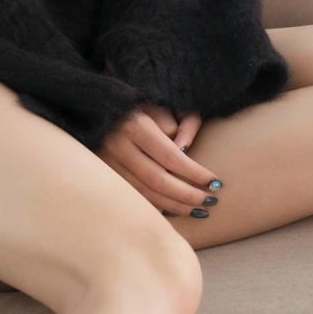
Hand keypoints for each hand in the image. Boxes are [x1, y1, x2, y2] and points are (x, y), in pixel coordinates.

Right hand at [96, 101, 218, 215]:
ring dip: (174, 206)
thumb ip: (182, 123)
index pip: (170, 157)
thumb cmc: (138, 103)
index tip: (215, 182)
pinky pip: (133, 197)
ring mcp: (106, 163)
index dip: (194, 173)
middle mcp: (118, 146)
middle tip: (210, 201)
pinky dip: (155, 206)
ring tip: (198, 210)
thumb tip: (186, 150)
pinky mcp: (103, 174)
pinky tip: (173, 209)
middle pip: (157, 180)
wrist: (97, 105)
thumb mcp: (163, 103)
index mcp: (134, 125)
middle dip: (187, 195)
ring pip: (143, 194)